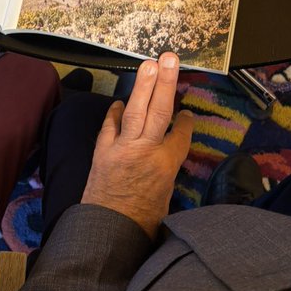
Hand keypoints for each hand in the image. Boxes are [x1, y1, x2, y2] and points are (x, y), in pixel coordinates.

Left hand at [81, 53, 194, 237]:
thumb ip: (166, 175)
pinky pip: (110, 126)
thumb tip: (165, 164)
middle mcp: (145, 150)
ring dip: (142, 86)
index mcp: (166, 164)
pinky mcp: (102, 152)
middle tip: (169, 58)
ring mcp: (121, 148)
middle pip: (159, 111)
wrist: (107, 232)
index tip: (188, 113)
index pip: (181, 134)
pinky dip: (115, 113)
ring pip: (135, 111)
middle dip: (166, 83)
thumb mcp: (165, 199)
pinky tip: (121, 101)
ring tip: (149, 64)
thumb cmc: (141, 224)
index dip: (186, 123)